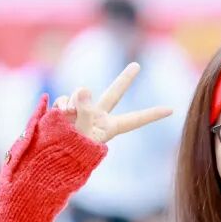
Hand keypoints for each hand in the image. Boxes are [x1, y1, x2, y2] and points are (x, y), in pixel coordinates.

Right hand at [53, 62, 172, 144]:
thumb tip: (84, 88)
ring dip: (72, 103)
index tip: (171, 109)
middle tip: (137, 65)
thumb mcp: (81, 133)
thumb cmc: (68, 151)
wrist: (49, 156)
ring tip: (67, 118)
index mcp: (109, 127)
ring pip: (80, 93)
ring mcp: (82, 111)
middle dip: (125, 78)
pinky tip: (58, 116)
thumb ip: (84, 110)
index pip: (135, 119)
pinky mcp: (67, 108)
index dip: (152, 114)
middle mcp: (98, 116)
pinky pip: (65, 99)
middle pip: (114, 93)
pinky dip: (61, 106)